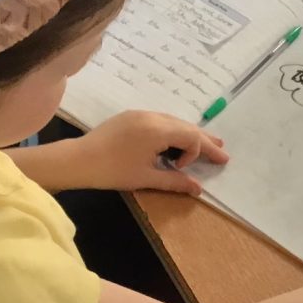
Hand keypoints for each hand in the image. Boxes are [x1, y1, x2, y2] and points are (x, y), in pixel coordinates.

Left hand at [77, 111, 229, 194]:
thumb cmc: (112, 171)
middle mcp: (153, 116)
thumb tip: (199, 189)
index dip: (195, 153)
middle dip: (205, 140)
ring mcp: (141, 114)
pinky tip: (178, 139)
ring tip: (209, 143)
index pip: (191, 136)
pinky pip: (161, 120)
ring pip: (174, 121)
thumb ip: (175, 181)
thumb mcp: (146, 178)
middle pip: (186, 126)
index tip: (181, 168)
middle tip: (223, 152)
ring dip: (191, 134)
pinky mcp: (131, 116)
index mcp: (158, 129)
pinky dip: (174, 130)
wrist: (78, 159)